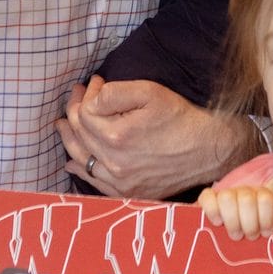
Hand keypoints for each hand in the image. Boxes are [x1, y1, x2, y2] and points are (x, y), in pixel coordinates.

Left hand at [57, 75, 254, 198]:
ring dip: (70, 140)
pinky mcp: (129, 192)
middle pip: (80, 135)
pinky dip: (81, 171)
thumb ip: (115, 93)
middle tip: (76, 94)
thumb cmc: (180, 118)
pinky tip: (72, 164)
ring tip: (64, 125)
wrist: (208, 149)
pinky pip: (95, 183)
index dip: (86, 94)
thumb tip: (92, 97)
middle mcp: (114, 163)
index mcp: (117, 137)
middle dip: (74, 110)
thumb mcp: (150, 92)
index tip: (95, 81)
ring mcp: (120, 182)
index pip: (85, 113)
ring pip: (82, 159)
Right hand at [198, 182, 272, 239]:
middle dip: (249, 223)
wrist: (241, 246)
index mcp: (263, 196)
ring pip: (227, 197)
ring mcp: (226, 195)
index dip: (265, 219)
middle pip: (247, 199)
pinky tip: (217, 223)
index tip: (265, 233)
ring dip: (232, 220)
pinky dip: (212, 209)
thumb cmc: (260, 236)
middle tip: (249, 237)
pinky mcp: (208, 201)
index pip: (265, 198)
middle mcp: (245, 192)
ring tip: (235, 235)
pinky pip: (207, 196)